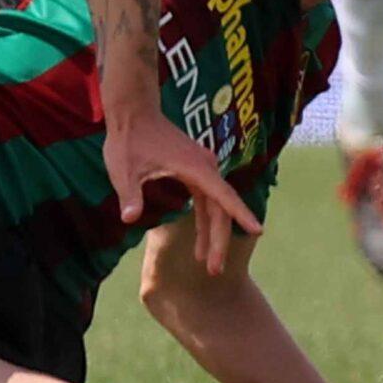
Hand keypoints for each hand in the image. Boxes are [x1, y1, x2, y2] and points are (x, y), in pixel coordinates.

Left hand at [104, 105, 260, 275]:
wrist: (132, 111)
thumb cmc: (128, 139)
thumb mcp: (123, 170)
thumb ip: (130, 195)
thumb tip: (129, 219)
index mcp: (195, 168)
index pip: (222, 196)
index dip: (241, 214)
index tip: (258, 230)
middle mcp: (205, 167)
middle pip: (220, 209)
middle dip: (218, 240)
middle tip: (213, 271)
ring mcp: (202, 168)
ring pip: (215, 206)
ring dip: (212, 233)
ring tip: (207, 263)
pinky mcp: (195, 169)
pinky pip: (207, 198)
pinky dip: (205, 219)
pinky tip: (202, 239)